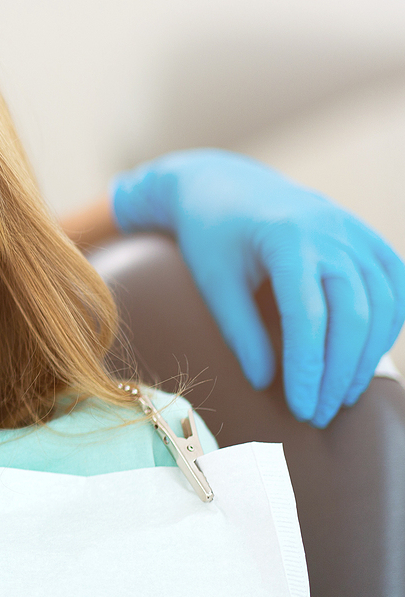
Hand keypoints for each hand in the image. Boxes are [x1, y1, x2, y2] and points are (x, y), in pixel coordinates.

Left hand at [112, 149, 404, 426]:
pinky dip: (386, 326)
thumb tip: (266, 384)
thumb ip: (239, 333)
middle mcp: (332, 233)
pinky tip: (364, 357)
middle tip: (321, 413)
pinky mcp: (367, 237)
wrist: (223, 183)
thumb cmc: (210, 235)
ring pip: (382, 305)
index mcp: (288, 239)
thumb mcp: (214, 282)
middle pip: (354, 316)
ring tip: (341, 396)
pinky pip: (395, 287)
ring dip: (366, 356)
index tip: (300, 408)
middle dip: (340, 372)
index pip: (308, 318)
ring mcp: (356, 232)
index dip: (308, 369)